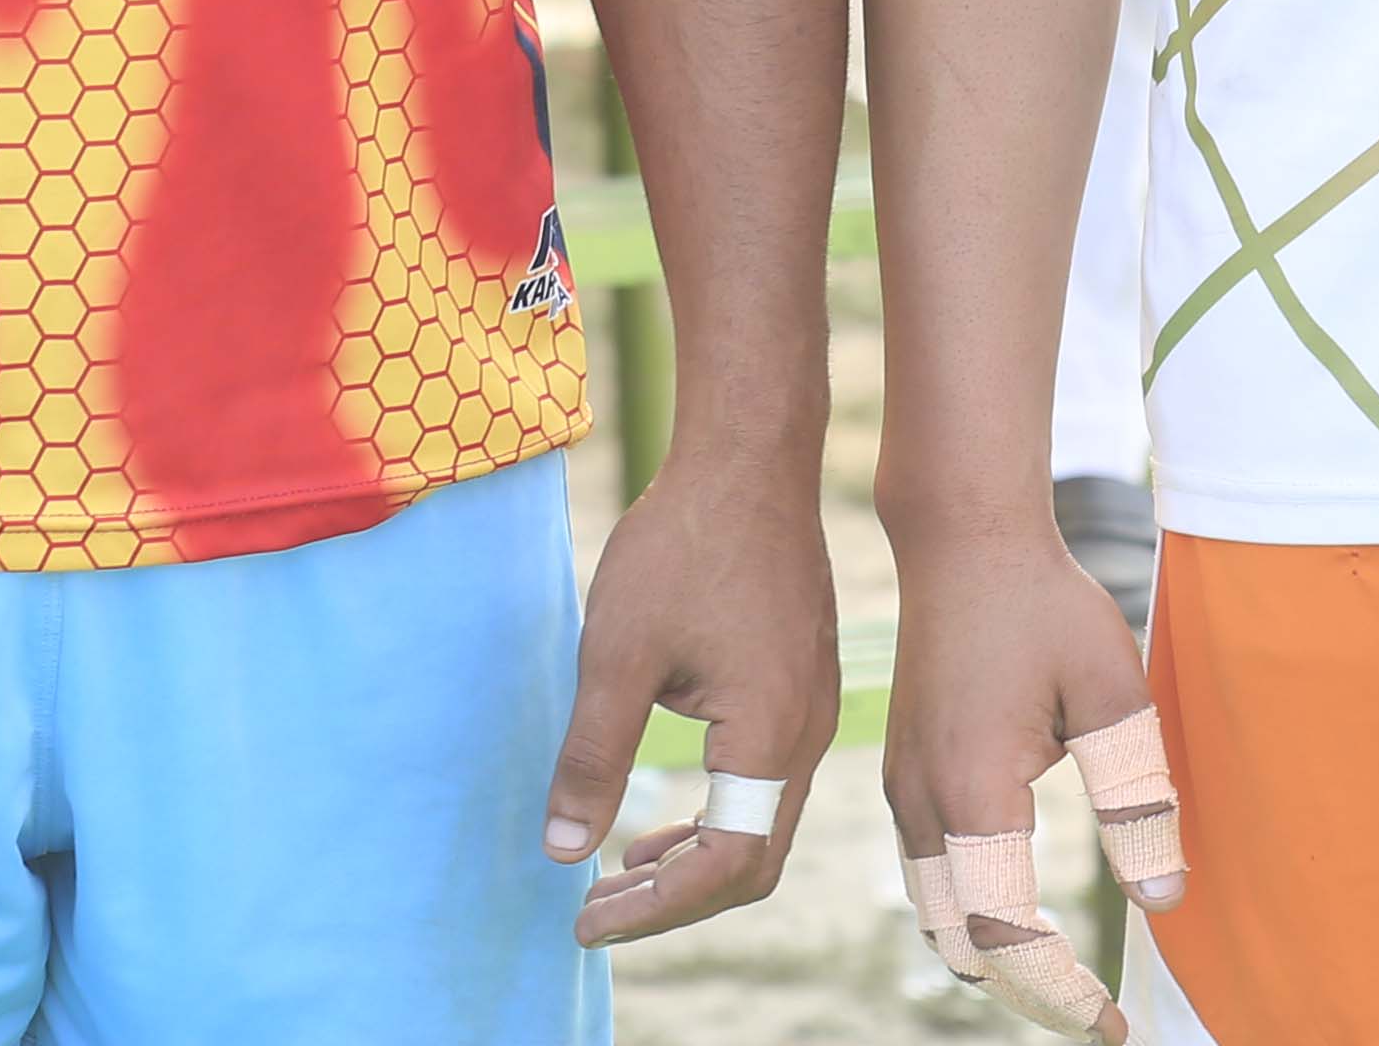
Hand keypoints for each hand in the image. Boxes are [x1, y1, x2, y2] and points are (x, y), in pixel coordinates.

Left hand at [542, 438, 836, 946]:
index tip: (585, 920)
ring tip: (621, 874)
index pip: (726, 865)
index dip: (655, 909)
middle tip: (596, 910)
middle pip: (754, 861)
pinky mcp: (802, 686)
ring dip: (694, 860)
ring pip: (763, 824)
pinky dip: (716, 817)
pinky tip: (663, 814)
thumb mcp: (616, 656)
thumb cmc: (683, 547)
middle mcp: (808, 734)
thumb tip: (565, 854)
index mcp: (771, 734)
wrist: (749, 457)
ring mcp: (813, 709)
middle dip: (674, 899)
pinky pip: (767, 784)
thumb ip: (592, 760)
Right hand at [880, 511, 1186, 1036]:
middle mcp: (923, 804)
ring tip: (1062, 979)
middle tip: (1093, 1015)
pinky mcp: (903, 774)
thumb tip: (1164, 900)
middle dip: (1027, 992)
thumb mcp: (1113, 697)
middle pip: (963, 946)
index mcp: (973, 793)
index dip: (1060, 993)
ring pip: (936, 918)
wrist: (965, 537)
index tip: (1111, 1025)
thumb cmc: (1046, 606)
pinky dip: (969, 917)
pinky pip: (928, 878)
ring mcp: (903, 790)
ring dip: (994, 959)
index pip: (1010, 937)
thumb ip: (1138, 801)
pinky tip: (1016, 915)